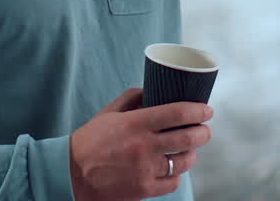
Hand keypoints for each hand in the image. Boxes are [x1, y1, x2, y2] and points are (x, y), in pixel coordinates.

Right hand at [69, 88, 213, 200]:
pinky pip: (173, 182)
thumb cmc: (90, 141)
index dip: (199, 111)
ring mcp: (146, 169)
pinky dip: (177, 174)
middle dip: (203, 132)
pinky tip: (174, 168)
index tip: (207, 110)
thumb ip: (132, 98)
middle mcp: (144, 146)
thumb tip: (153, 89)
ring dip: (192, 154)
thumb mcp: (108, 113)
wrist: (72, 174)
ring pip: (184, 161)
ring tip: (191, 149)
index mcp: (136, 123)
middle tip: (205, 129)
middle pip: (188, 138)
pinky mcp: (144, 189)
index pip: (178, 113)